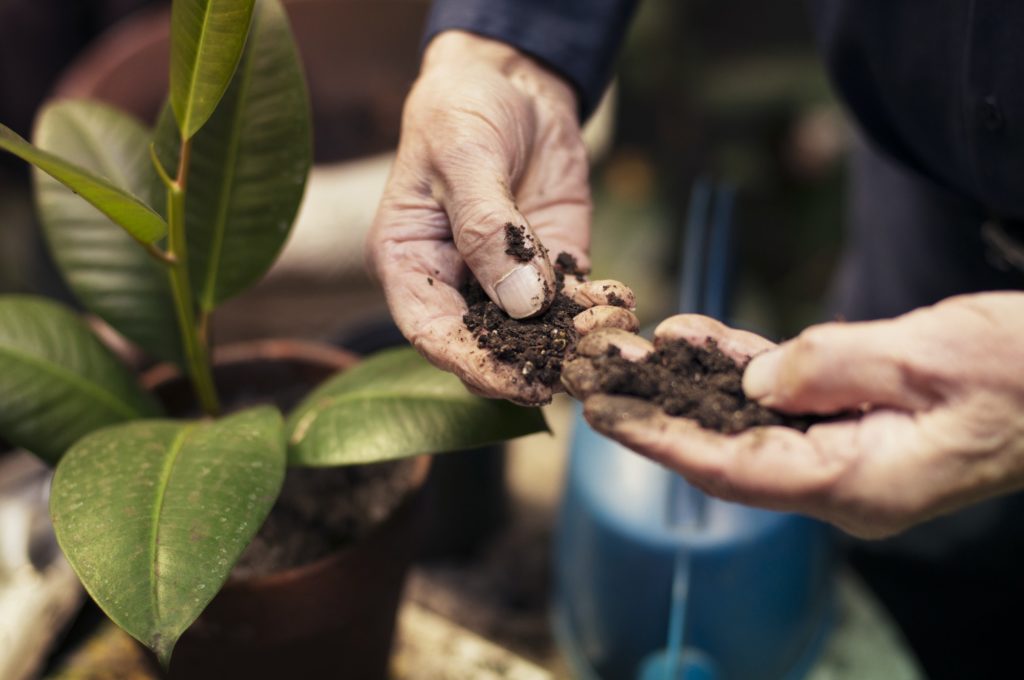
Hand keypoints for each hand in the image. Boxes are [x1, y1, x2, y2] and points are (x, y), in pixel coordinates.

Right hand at [367, 31, 633, 404]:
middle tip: (574, 371)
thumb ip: (487, 228)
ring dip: (572, 340)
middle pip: (484, 345)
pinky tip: (619, 304)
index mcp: (410, 263)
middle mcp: (454, 283)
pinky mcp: (550, 267)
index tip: (514, 381)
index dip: (470, 362)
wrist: (514, 81)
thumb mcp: (466, 156)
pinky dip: (596, 309)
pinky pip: (572, 302)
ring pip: (534, 333)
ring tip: (606, 333)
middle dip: (530, 363)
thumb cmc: (465, 110)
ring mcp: (504, 280)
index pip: (432, 332)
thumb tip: (521, 302)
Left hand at [563, 292, 1023, 537]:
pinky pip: (778, 398)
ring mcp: (843, 454)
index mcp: (858, 482)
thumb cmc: (1023, 371)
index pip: (733, 469)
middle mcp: (840, 480)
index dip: (660, 441)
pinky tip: (691, 339)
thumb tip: (755, 380)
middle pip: (723, 449)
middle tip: (592, 375)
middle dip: (655, 411)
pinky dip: (733, 367)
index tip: (601, 416)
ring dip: (684, 386)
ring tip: (626, 351)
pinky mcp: (850, 424)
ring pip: (743, 421)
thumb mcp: (931, 357)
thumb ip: (835, 366)